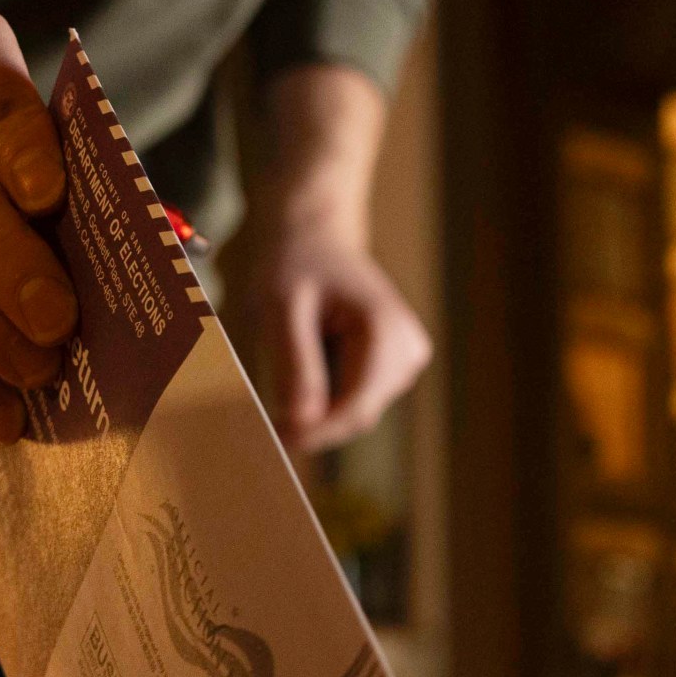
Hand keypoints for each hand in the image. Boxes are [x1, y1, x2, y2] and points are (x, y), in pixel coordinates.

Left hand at [224, 60, 430, 453]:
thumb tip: (301, 427)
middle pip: (356, 415)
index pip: (355, 408)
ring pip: (355, 412)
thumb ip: (295, 366)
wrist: (315, 234)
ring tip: (294, 354)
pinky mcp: (394, 365)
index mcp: (386, 331)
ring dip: (320, 403)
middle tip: (267, 411)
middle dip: (315, 420)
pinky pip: (355, 398)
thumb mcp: (281, 309)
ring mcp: (406, 359)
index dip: (316, 433)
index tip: (276, 442)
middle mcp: (408, 350)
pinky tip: (313, 354)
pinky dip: (327, 392)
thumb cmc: (294, 263)